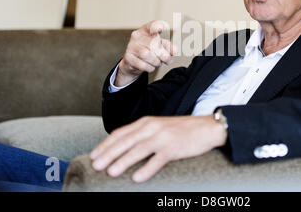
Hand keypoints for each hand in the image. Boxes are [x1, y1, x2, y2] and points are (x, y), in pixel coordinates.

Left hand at [89, 115, 227, 181]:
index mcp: (147, 122)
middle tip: (95, 165)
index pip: (120, 133)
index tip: (93, 155)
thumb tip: (123, 148)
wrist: (207, 127)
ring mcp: (164, 136)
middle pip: (126, 141)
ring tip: (111, 172)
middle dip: (108, 153)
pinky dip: (147, 169)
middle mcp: (153, 127)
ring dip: (123, 161)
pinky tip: (137, 177)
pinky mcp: (175, 147)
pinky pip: (158, 159)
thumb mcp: (159, 127)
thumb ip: (143, 134)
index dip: (105, 144)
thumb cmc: (182, 130)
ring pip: (139, 149)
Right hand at [115, 20, 176, 85]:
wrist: (134, 64)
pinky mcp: (128, 57)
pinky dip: (150, 68)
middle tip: (168, 60)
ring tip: (158, 63)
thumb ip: (168, 47)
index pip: (151, 25)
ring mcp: (131, 46)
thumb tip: (175, 50)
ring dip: (156, 62)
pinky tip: (151, 67)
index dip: (156, 26)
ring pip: (147, 54)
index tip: (161, 28)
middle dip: (164, 54)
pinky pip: (142, 64)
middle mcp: (137, 36)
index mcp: (146, 30)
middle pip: (153, 43)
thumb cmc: (149, 52)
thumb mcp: (160, 47)